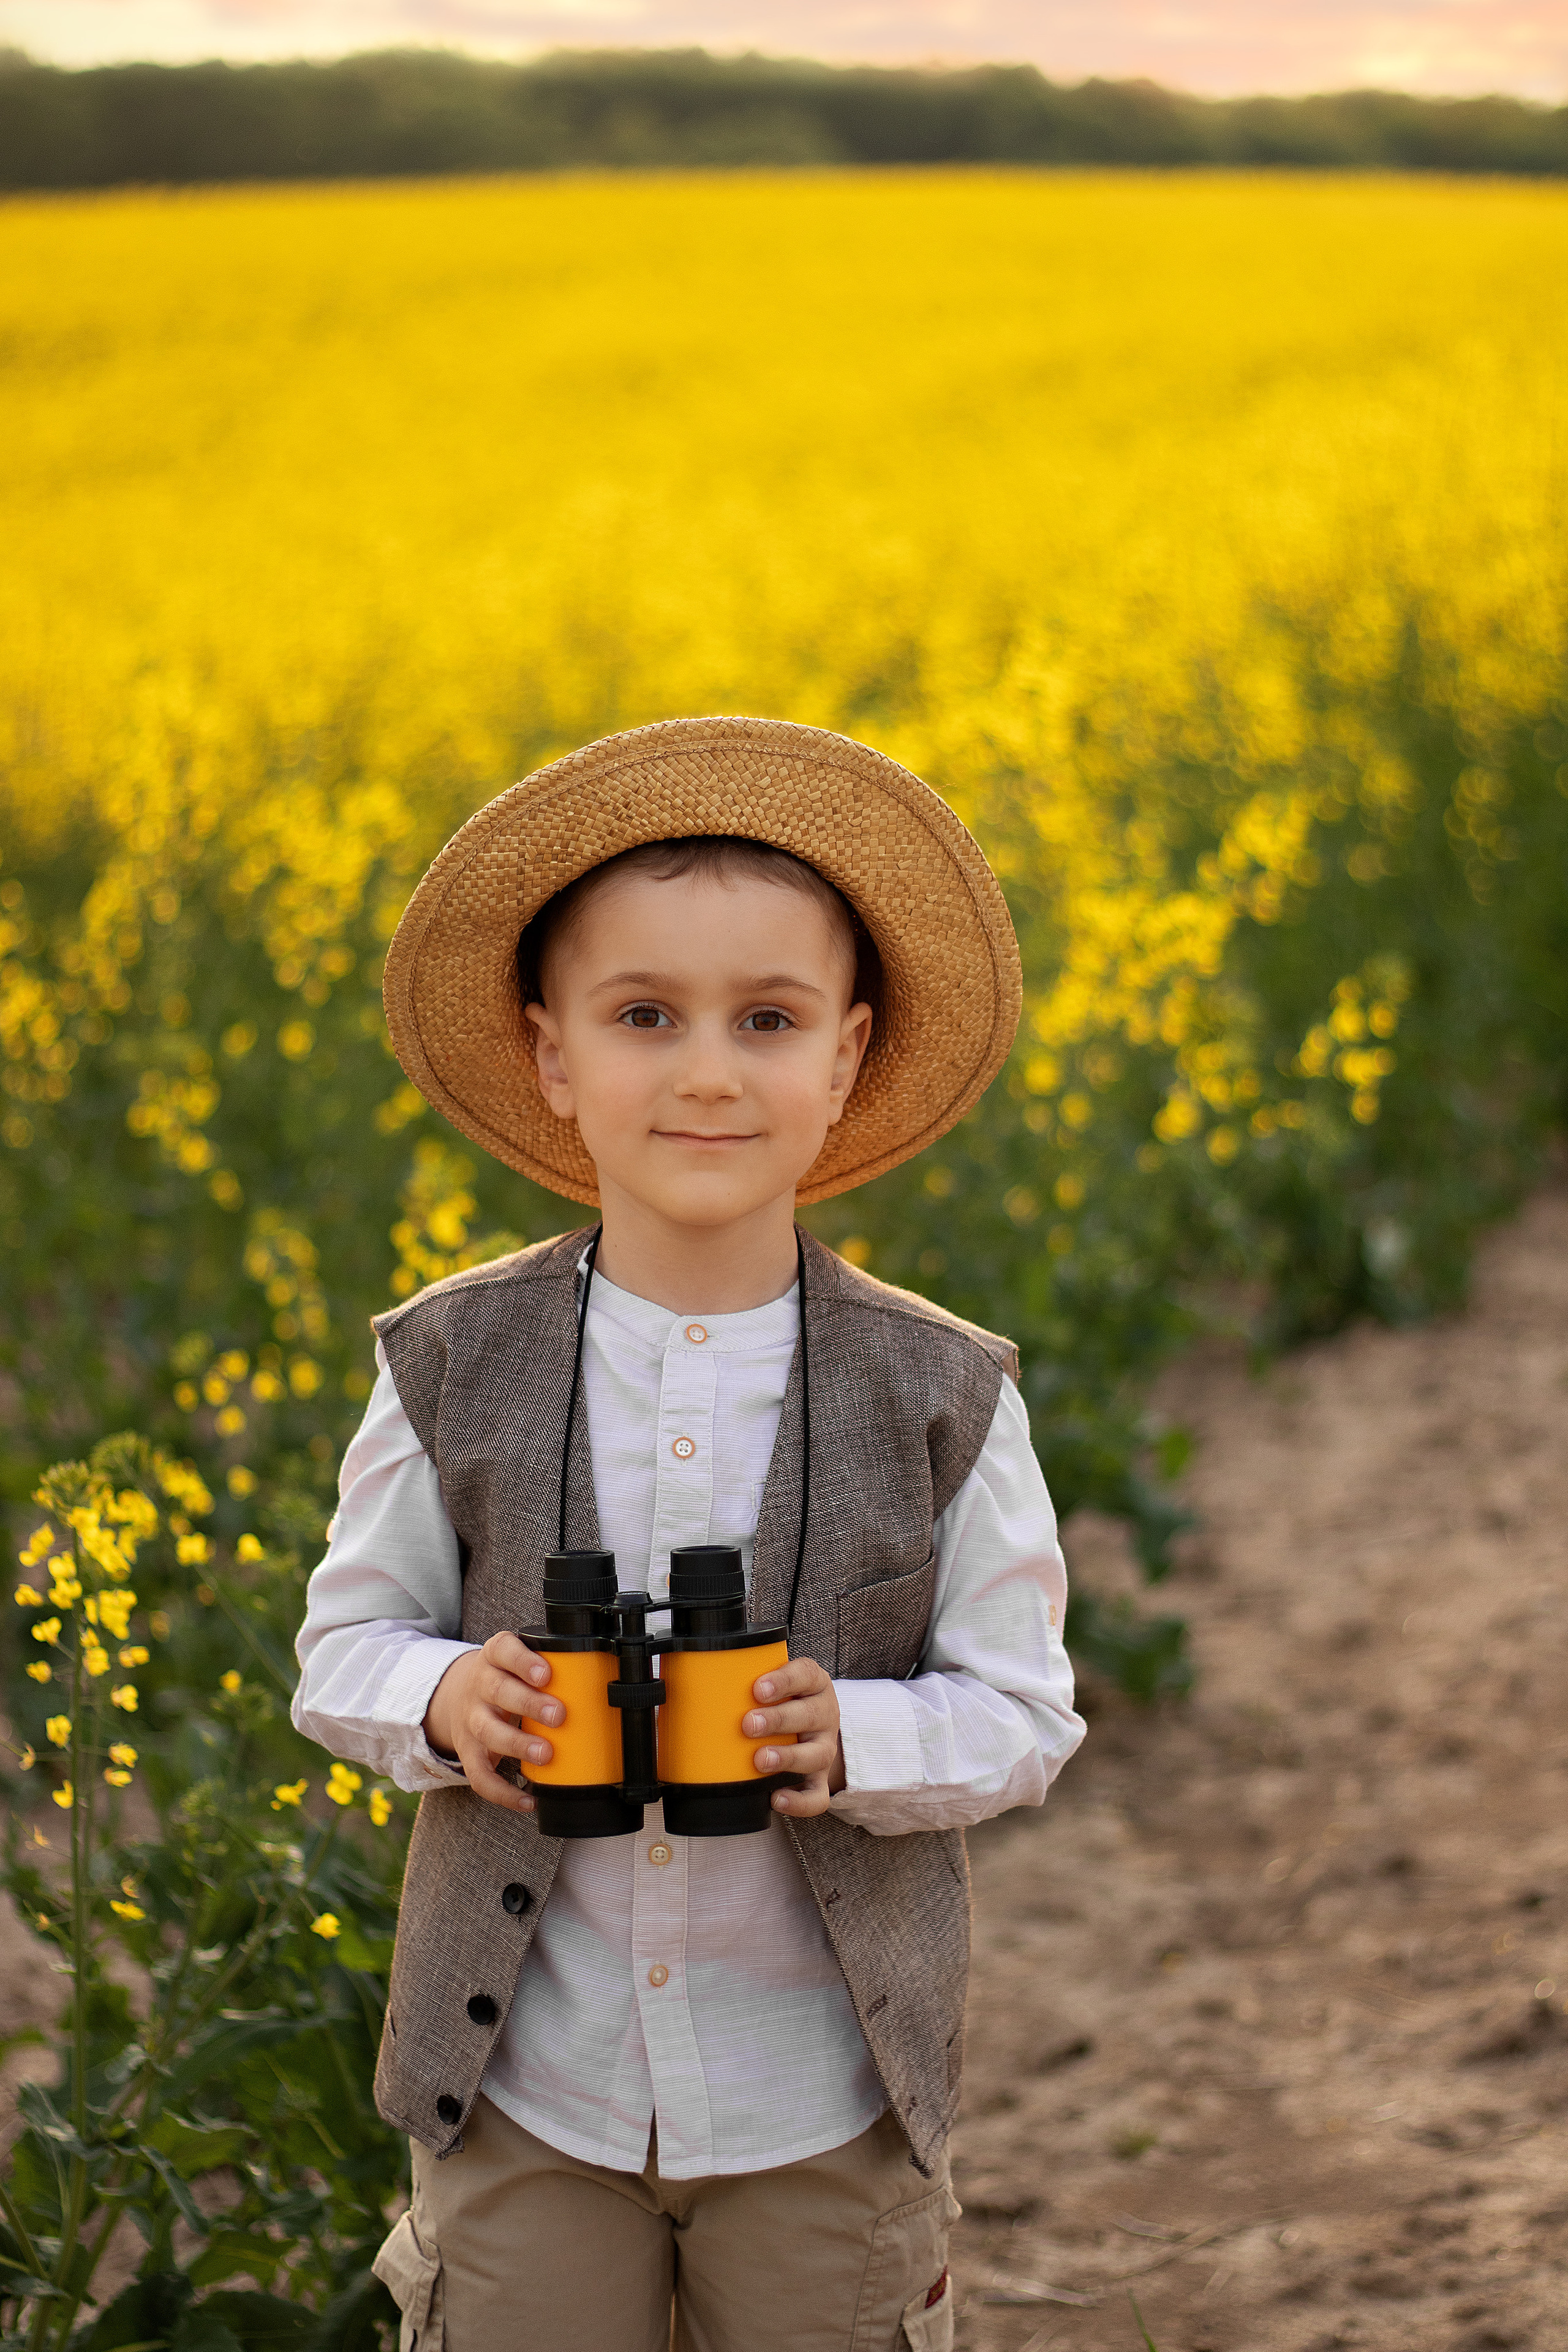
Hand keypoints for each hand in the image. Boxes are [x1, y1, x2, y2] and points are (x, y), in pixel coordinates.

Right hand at [423, 1632, 562, 1813]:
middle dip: (529, 1704)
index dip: (523, 1661)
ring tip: (546, 1753)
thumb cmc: (506, 1677)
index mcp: (494, 1658)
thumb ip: (550, 1663)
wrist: (458, 1696)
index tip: (546, 1674)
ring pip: (489, 1732)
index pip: (503, 1650)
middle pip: (499, 1691)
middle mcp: (479, 1686)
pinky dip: (502, 1792)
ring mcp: (471, 1720)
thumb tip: (602, 1675)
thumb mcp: (517, 1661)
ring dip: (518, 1744)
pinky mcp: (468, 1752)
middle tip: (559, 1715)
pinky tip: (528, 1799)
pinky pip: (480, 1775)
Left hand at [744, 1656, 845, 1817]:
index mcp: (813, 1686)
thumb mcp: (773, 1685)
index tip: (757, 1688)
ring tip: (760, 1760)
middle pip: (810, 1714)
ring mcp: (824, 1748)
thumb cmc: (783, 1703)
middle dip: (778, 1719)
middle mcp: (824, 1715)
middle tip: (748, 1724)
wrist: (811, 1731)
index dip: (784, 1681)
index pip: (806, 1675)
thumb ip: (742, 1684)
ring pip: (817, 1754)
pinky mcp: (821, 1779)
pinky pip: (817, 1795)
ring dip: (787, 1757)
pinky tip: (776, 1798)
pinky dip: (799, 1802)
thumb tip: (685, 1686)